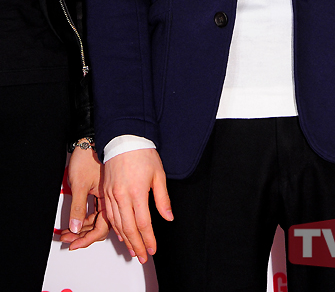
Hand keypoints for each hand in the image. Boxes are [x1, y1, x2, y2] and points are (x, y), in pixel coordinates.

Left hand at [59, 144, 109, 248]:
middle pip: (100, 226)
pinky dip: (82, 219)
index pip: (102, 226)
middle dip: (83, 235)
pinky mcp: (98, 194)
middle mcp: (109, 198)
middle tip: (68, 239)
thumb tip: (75, 228)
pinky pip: (92, 212)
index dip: (88, 238)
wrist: (87, 141)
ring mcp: (104, 197)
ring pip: (95, 220)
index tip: (75, 244)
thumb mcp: (79, 184)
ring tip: (67, 232)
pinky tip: (73, 223)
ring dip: (81, 228)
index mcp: (110, 196)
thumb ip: (77, 208)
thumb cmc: (86, 157)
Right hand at [103, 148, 172, 263]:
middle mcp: (121, 196)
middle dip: (137, 245)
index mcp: (137, 192)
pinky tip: (120, 233)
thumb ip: (162, 199)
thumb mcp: (158, 175)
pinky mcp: (105, 191)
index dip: (148, 239)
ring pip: (117, 224)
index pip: (143, 224)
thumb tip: (168, 217)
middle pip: (129, 228)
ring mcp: (111, 194)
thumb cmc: (143, 153)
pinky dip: (115, 227)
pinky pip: (109, 215)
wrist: (124, 138)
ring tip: (132, 250)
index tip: (153, 249)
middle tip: (142, 256)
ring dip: (125, 239)